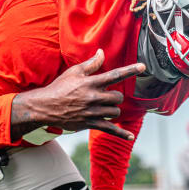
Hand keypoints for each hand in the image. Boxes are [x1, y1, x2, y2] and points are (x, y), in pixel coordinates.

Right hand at [11, 49, 144, 140]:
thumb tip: (102, 52)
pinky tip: (130, 137)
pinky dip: (121, 134)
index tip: (143, 66)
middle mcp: (93, 97)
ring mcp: (92, 112)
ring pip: (115, 111)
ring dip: (113, 109)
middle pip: (117, 97)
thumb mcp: (73, 72)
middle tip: (106, 96)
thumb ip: (91, 64)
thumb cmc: (59, 87)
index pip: (115, 75)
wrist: (45, 107)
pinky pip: (109, 129)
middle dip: (115, 96)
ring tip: (102, 107)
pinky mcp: (90, 123)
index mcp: (91, 82)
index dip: (130, 70)